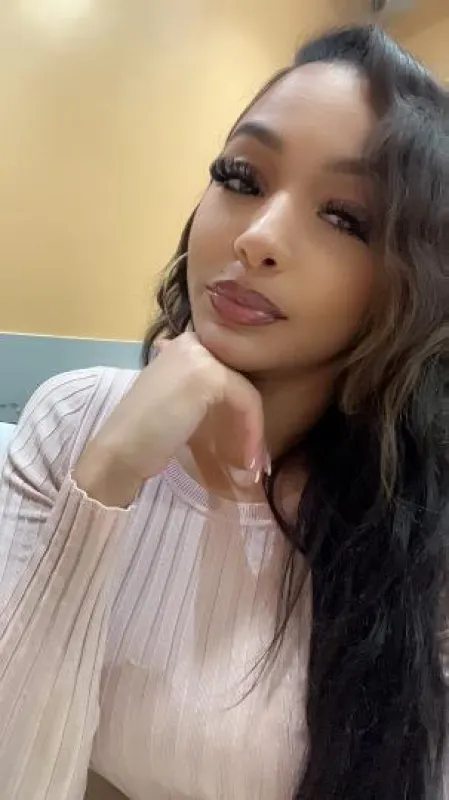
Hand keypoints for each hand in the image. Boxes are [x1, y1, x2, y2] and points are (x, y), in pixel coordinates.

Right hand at [74, 333, 264, 506]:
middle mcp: (190, 342)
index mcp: (182, 347)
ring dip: (253, 431)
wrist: (119, 452)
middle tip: (252, 456)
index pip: (228, 373)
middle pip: (240, 380)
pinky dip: (251, 431)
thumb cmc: (146, 437)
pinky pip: (246, 401)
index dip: (240, 410)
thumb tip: (241, 410)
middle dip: (249, 421)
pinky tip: (249, 459)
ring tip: (252, 465)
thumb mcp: (180, 407)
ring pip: (246, 392)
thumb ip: (205, 400)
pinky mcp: (208, 374)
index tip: (245, 445)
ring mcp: (199, 355)